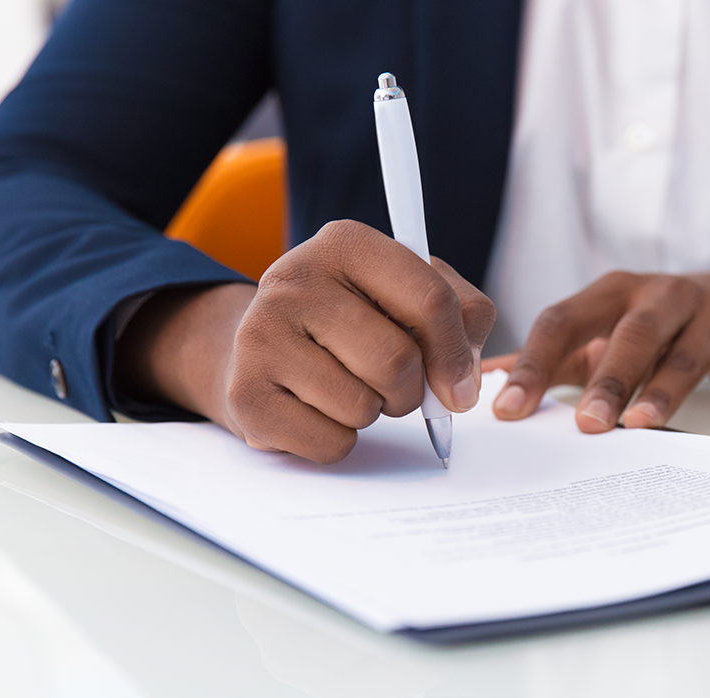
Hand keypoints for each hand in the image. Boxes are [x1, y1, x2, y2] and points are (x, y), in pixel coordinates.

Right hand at [115, 220, 494, 462]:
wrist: (266, 346)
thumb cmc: (352, 320)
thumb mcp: (412, 296)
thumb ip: (463, 319)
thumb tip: (462, 382)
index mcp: (346, 243)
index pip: (430, 300)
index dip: (456, 353)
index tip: (458, 387)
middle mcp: (295, 279)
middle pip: (396, 361)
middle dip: (410, 391)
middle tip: (391, 384)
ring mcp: (261, 334)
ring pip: (362, 407)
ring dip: (371, 413)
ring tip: (348, 388)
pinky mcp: (246, 393)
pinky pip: (330, 443)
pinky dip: (338, 440)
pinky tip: (319, 410)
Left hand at [485, 270, 709, 430]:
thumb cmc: (659, 327)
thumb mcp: (603, 329)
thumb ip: (552, 357)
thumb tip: (484, 381)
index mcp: (613, 293)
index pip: (563, 321)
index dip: (534, 364)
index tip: (508, 411)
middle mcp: (663, 297)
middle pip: (632, 335)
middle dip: (608, 380)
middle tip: (586, 425)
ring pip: (687, 352)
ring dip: (663, 388)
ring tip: (642, 425)